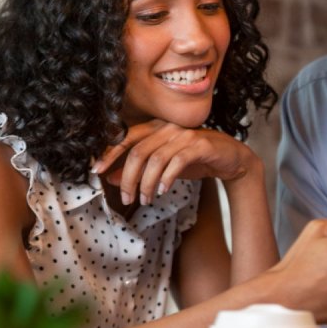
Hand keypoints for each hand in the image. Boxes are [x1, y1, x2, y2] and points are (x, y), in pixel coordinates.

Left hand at [92, 120, 257, 205]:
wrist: (230, 158)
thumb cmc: (193, 159)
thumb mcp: (162, 166)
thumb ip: (137, 169)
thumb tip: (111, 178)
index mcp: (154, 127)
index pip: (124, 137)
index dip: (108, 153)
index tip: (96, 171)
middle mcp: (166, 127)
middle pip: (137, 152)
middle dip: (128, 178)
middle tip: (126, 198)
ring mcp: (183, 135)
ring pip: (155, 159)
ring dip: (146, 183)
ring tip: (144, 200)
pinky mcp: (199, 145)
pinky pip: (176, 162)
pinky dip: (166, 179)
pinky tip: (161, 192)